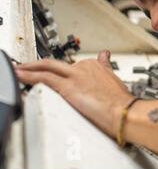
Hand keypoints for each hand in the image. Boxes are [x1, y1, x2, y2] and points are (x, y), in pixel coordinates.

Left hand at [15, 51, 134, 136]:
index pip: (74, 65)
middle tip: (30, 68)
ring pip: (48, 67)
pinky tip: (22, 76)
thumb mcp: (114, 81)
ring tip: (21, 70)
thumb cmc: (122, 102)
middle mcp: (86, 67)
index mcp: (97, 66)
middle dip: (41, 65)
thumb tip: (105, 57)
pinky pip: (44, 78)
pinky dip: (30, 75)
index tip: (53, 71)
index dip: (62, 69)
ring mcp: (77, 75)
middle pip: (59, 65)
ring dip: (31, 68)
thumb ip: (106, 69)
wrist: (125, 111)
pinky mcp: (69, 86)